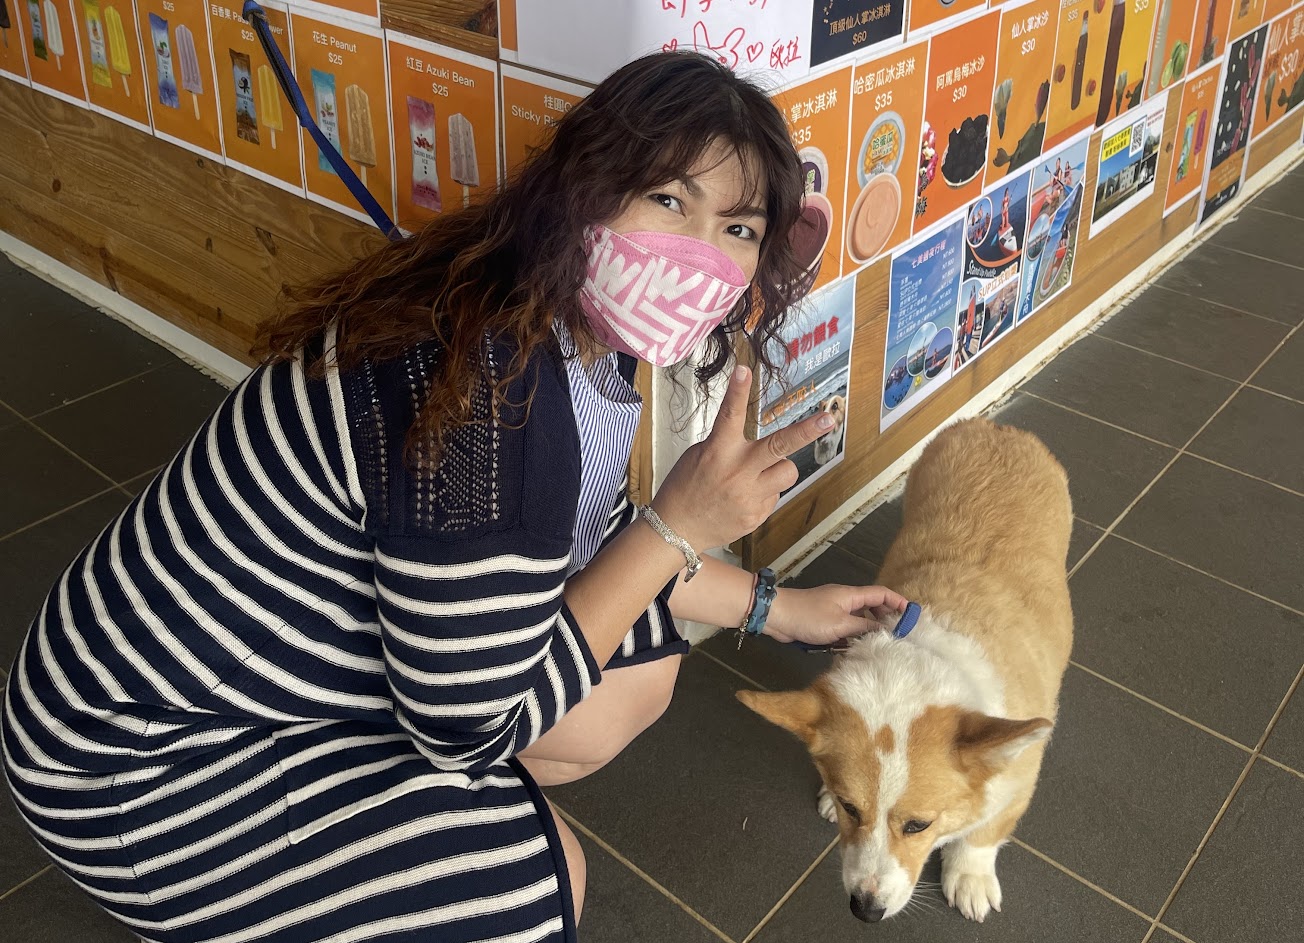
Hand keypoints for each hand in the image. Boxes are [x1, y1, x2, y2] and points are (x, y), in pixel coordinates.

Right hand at [651, 365, 836, 551]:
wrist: (676, 529)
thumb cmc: (686, 488)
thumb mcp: (699, 455)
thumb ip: (728, 445)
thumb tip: (759, 445)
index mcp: (718, 451)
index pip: (729, 415)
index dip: (737, 391)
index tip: (744, 370)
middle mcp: (737, 472)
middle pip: (779, 446)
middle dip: (807, 431)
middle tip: (828, 419)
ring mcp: (749, 496)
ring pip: (787, 472)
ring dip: (780, 468)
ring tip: (758, 475)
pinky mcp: (756, 515)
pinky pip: (774, 496)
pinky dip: (764, 493)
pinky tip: (743, 499)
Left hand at [763, 584, 909, 646]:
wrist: (775, 616)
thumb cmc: (808, 616)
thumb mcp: (840, 624)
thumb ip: (865, 627)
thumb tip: (888, 630)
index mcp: (851, 595)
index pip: (882, 594)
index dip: (898, 603)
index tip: (911, 617)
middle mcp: (845, 601)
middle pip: (873, 607)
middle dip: (885, 620)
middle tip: (896, 637)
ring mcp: (834, 612)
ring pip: (859, 620)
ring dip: (868, 631)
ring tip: (879, 645)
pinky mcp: (824, 623)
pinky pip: (845, 629)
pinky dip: (852, 638)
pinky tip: (856, 650)